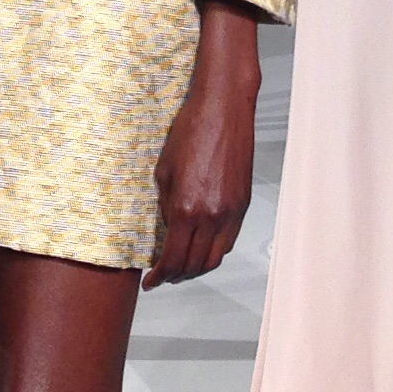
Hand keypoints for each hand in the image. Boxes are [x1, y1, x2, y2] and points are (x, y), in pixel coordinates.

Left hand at [147, 0, 259, 287]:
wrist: (223, 110)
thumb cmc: (189, 133)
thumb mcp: (164, 172)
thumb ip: (166, 207)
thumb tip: (167, 231)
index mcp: (186, 209)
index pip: (173, 259)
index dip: (159, 276)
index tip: (149, 281)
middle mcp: (212, 216)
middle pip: (196, 265)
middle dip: (177, 276)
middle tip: (163, 276)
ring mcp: (231, 212)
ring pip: (216, 257)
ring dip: (197, 267)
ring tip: (182, 266)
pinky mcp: (243, 203)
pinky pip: (229, 239)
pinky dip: (215, 251)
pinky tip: (202, 246)